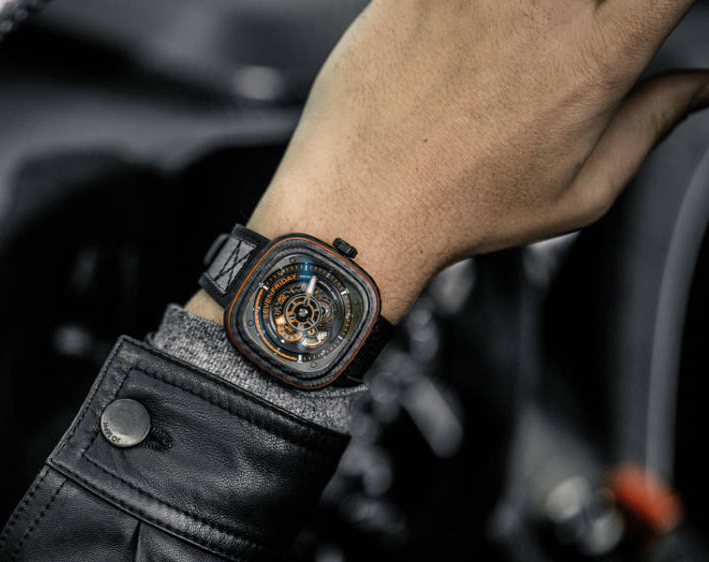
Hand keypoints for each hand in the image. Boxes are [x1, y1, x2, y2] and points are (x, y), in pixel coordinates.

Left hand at [190, 0, 707, 323]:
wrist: (358, 206)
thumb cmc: (459, 210)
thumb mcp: (577, 193)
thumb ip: (650, 125)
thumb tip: (699, 87)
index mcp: (595, 55)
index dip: (668, 4)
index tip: (652, 19)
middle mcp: (541, 7)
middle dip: (588, 11)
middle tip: (572, 37)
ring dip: (529, 12)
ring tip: (509, 48)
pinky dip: (469, 9)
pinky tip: (468, 40)